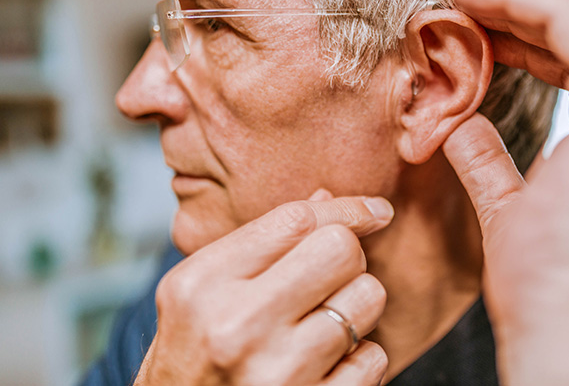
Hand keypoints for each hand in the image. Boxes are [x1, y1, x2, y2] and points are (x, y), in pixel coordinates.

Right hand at [134, 191, 392, 385]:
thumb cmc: (193, 355)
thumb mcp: (201, 291)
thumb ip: (261, 244)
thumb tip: (328, 200)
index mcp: (203, 282)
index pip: (296, 219)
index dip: (347, 209)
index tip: (375, 212)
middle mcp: (237, 324)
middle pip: (340, 249)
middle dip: (347, 259)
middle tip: (328, 281)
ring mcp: (276, 371)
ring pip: (367, 299)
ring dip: (355, 308)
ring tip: (322, 325)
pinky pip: (373, 357)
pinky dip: (359, 358)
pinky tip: (326, 365)